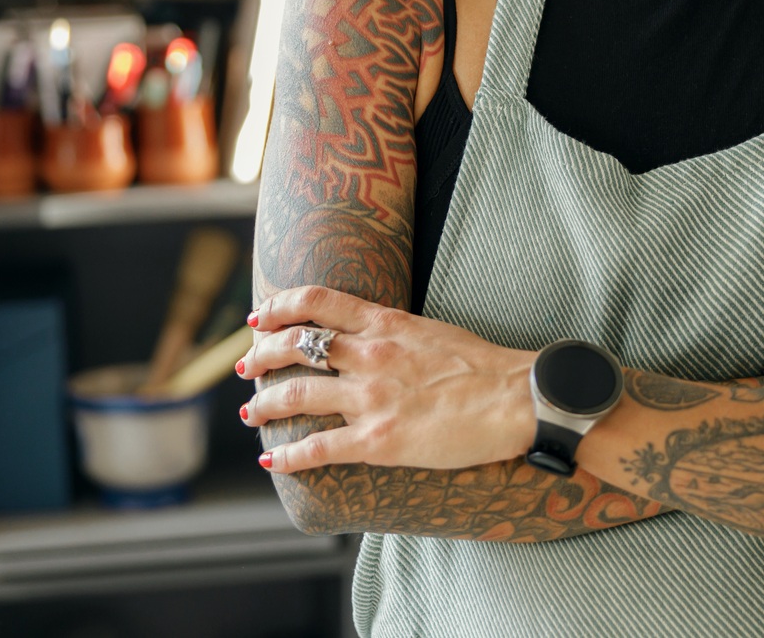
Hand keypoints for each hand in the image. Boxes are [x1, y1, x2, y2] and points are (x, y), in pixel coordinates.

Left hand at [237, 285, 536, 474]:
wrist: (517, 400)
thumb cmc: (485, 368)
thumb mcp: (432, 331)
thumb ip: (394, 333)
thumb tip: (371, 337)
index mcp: (386, 324)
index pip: (316, 302)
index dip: (278, 308)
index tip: (259, 318)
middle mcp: (370, 355)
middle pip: (294, 346)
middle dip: (261, 356)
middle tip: (246, 366)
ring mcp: (371, 399)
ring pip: (296, 395)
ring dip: (264, 405)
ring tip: (250, 413)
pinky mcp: (378, 442)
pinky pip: (318, 448)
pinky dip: (287, 455)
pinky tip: (272, 460)